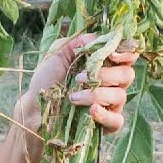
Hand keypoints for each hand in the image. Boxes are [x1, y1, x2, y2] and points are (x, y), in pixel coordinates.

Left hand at [16, 32, 140, 134]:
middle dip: (106, 75)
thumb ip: (78, 42)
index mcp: (103, 65)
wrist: (34, 108)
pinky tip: (91, 111)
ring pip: (121, 96)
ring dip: (97, 94)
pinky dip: (105, 114)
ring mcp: (110, 105)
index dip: (125, 53)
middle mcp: (111, 84)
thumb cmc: (46, 80)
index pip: (128, 56)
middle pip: (127, 75)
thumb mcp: (58, 54)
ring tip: (74, 97)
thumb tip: (97, 37)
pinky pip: (117, 120)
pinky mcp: (106, 125)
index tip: (111, 55)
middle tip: (81, 78)